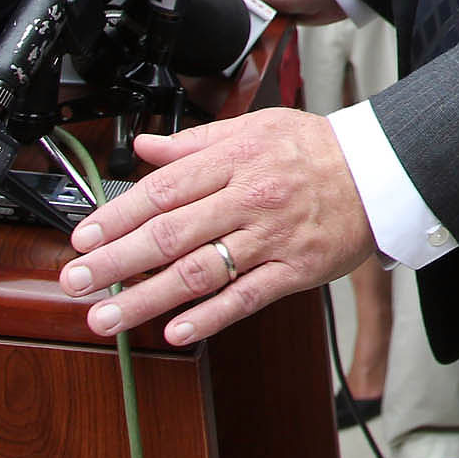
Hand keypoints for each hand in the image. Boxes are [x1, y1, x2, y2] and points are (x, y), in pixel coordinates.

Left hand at [58, 108, 376, 346]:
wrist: (382, 171)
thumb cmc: (315, 149)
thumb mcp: (255, 126)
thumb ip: (196, 141)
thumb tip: (145, 150)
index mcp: (235, 160)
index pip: (162, 191)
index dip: (116, 217)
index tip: (83, 239)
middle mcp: (249, 198)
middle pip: (170, 234)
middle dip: (115, 262)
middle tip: (76, 282)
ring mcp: (272, 238)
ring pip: (200, 272)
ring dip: (147, 298)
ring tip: (106, 317)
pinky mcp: (296, 270)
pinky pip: (246, 297)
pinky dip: (209, 317)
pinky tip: (175, 331)